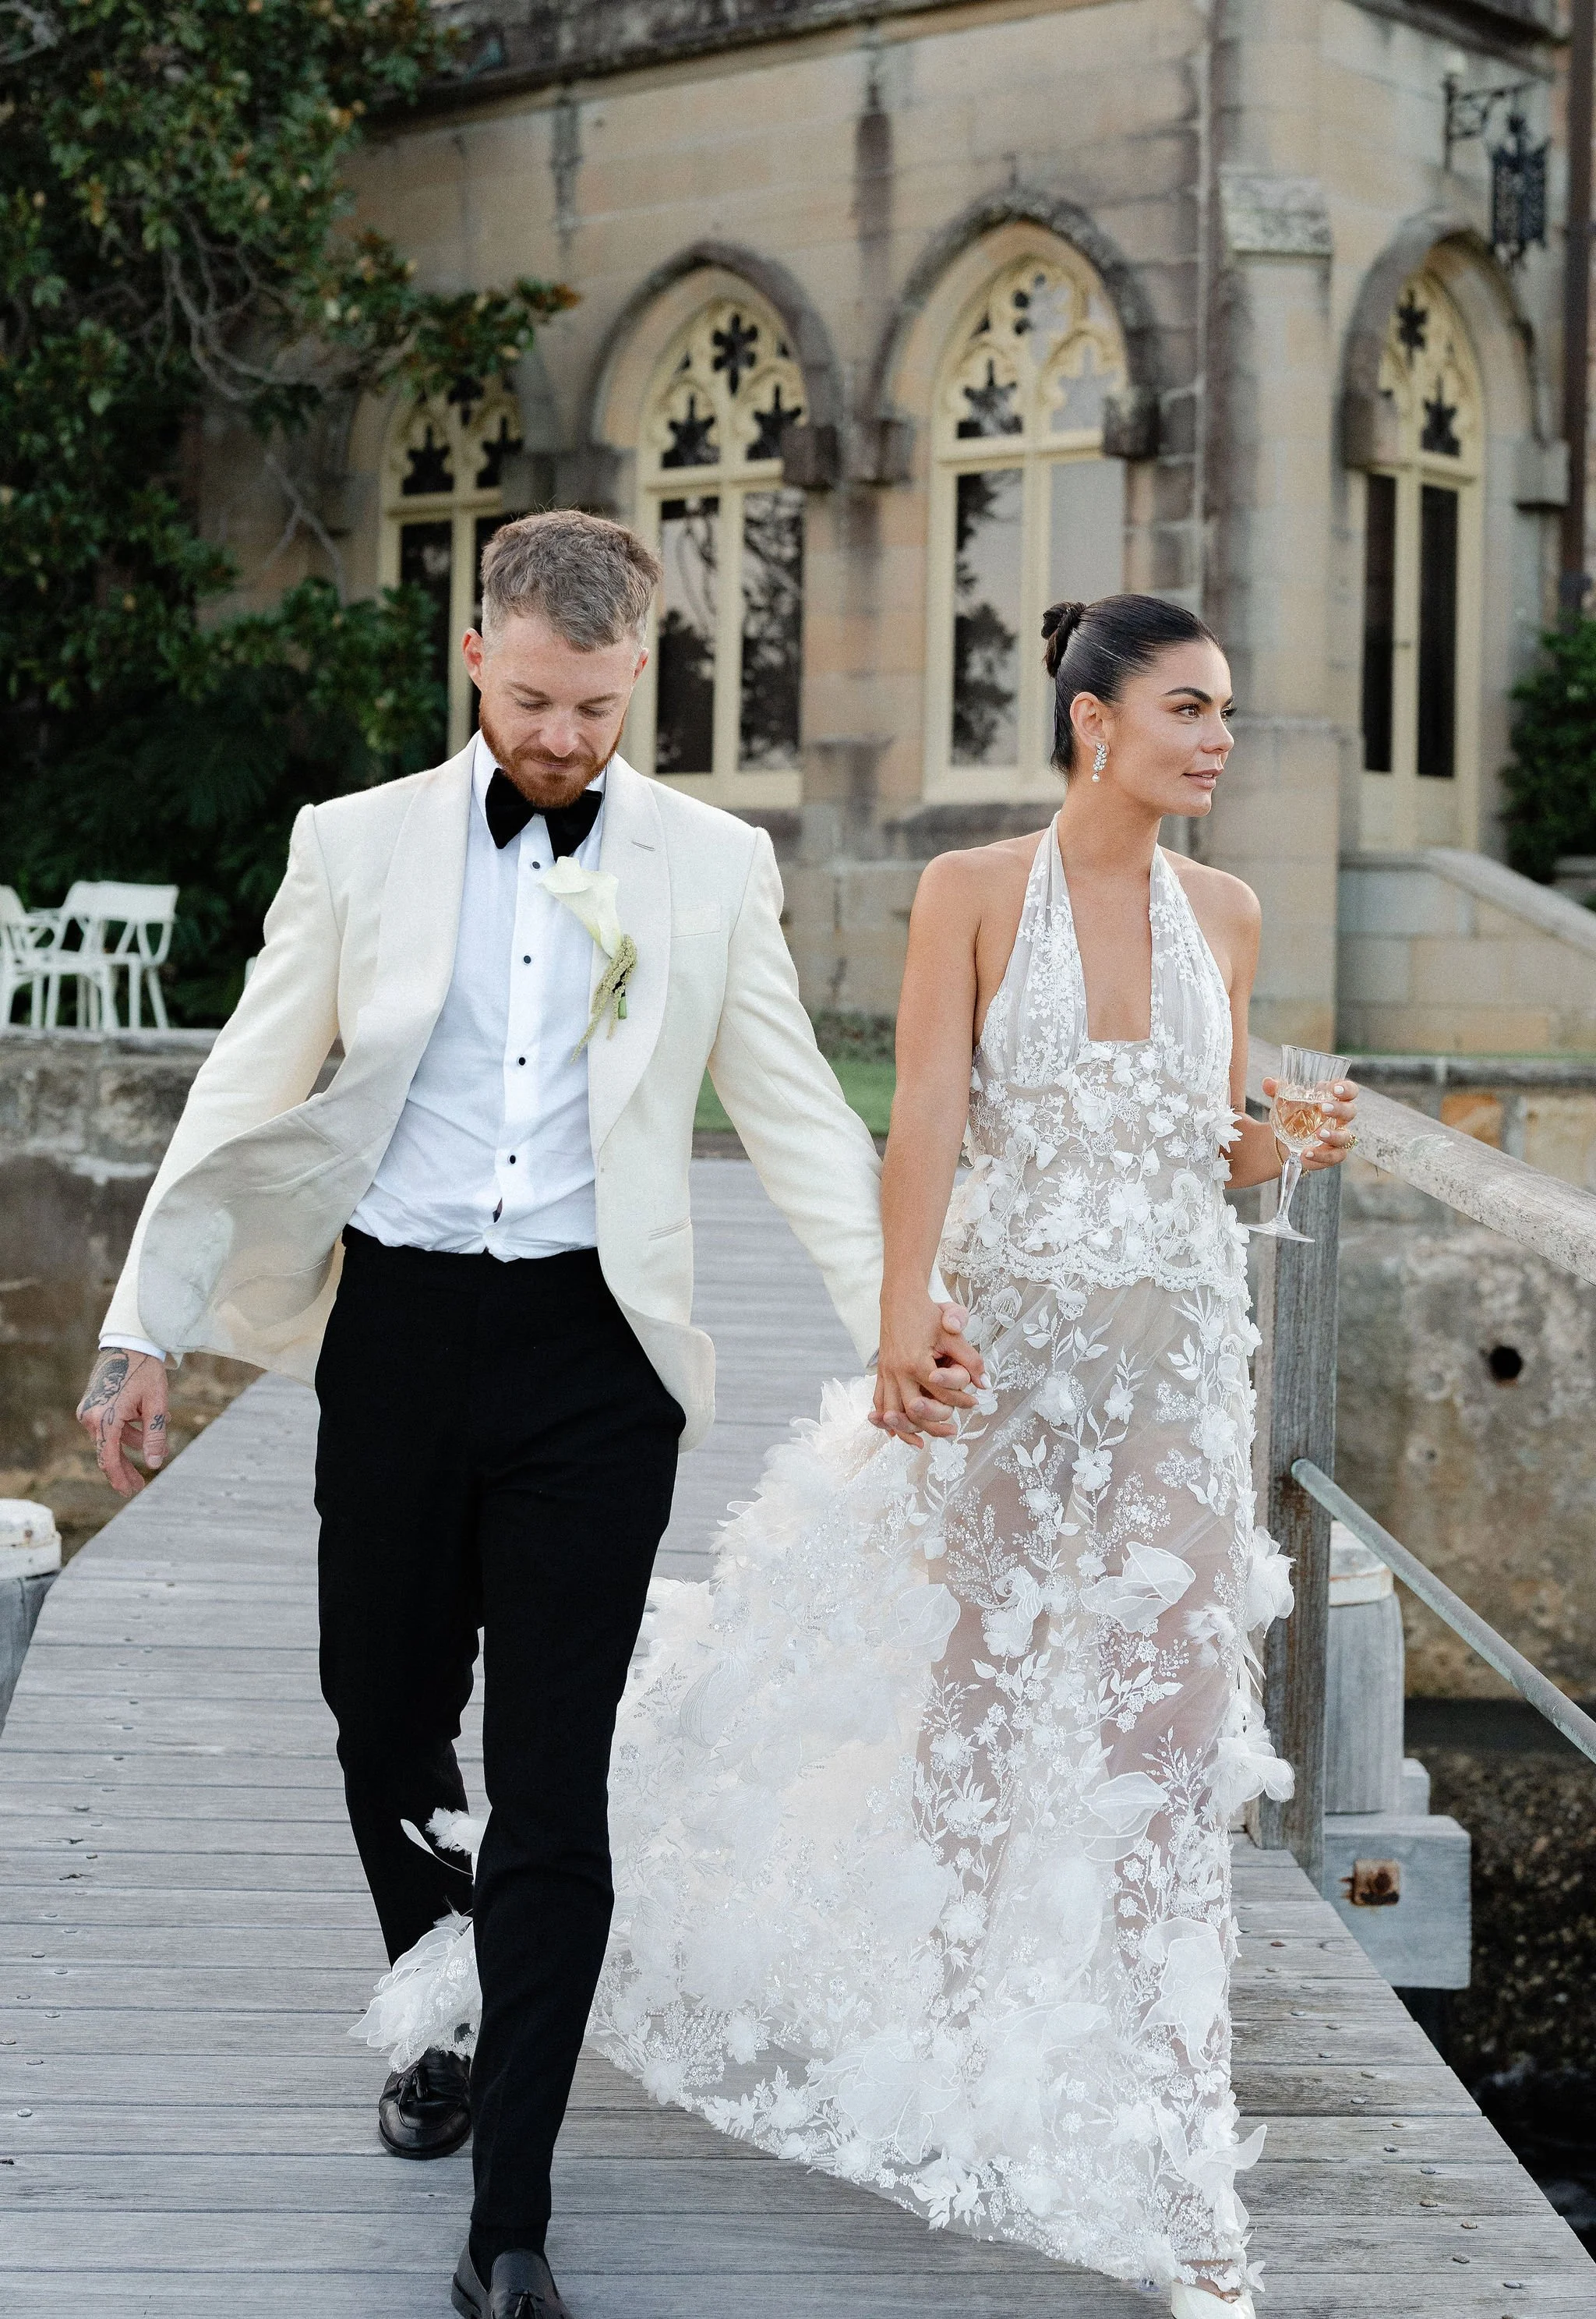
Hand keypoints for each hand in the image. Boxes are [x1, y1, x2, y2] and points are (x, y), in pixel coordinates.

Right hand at [76, 1349, 168, 1497]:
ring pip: (109, 1438)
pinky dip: (125, 1430)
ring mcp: (88, 1410)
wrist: (128, 1342)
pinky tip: (144, 1425)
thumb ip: (155, 1436)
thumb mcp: (157, 1405)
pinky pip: (107, 1426)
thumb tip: (154, 1464)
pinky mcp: (91, 1405)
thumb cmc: (145, 1371)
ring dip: (131, 1444)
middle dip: (124, 1470)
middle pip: (107, 1452)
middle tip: (138, 1486)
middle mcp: (90, 1417)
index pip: (109, 1459)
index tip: (130, 1492)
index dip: (120, 1478)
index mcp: (105, 1418)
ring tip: (155, 1446)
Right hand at [871, 1300, 986, 1447]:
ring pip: (894, 1413)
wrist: (900, 1299)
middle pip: (915, 1410)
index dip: (961, 1401)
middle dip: (935, 1423)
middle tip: (953, 1430)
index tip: (975, 1402)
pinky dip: (886, 1422)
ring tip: (924, 1442)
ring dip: (908, 1430)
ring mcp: (887, 1374)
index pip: (942, 1393)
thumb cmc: (927, 1314)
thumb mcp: (952, 1334)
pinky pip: (879, 1403)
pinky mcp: (881, 1373)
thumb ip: (970, 1359)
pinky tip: (895, 1433)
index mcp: (917, 1362)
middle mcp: (898, 1372)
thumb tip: (985, 1384)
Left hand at [1260, 1076, 1357, 1173]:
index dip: (1347, 1089)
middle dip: (1340, 1109)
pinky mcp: (1332, 1154)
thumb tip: (1268, 1083)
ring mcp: (1338, 1137)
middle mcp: (1340, 1118)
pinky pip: (1334, 1157)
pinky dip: (1321, 1156)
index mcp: (1333, 1099)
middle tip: (1324, 1108)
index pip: (1350, 1090)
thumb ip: (1276, 1090)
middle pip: (1350, 1111)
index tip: (1335, 1089)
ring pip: (1345, 1137)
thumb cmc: (1291, 1113)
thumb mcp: (1282, 1100)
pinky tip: (1306, 1153)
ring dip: (1334, 1135)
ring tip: (1319, 1134)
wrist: (1282, 1139)